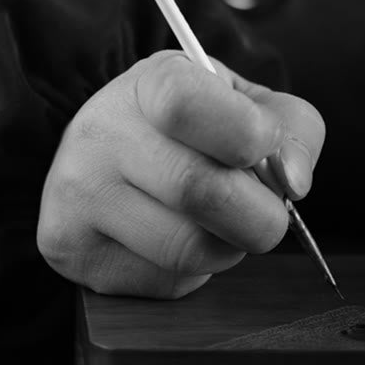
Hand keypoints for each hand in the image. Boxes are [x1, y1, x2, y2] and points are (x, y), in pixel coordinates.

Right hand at [37, 50, 324, 297]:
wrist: (109, 151)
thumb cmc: (190, 127)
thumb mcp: (242, 102)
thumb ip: (289, 128)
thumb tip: (293, 184)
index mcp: (147, 84)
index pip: (190, 106)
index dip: (251, 136)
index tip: (264, 148)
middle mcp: (99, 134)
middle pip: (201, 192)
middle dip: (261, 215)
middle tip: (265, 209)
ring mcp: (78, 195)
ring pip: (188, 250)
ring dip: (228, 248)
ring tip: (218, 223)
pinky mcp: (71, 248)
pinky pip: (164, 280)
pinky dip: (194, 271)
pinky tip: (178, 238)